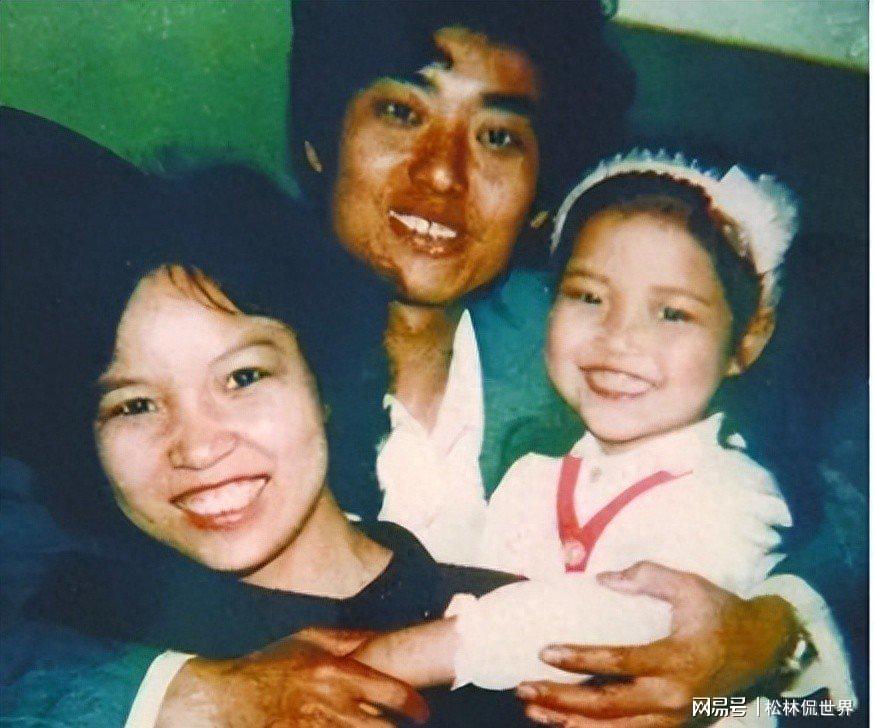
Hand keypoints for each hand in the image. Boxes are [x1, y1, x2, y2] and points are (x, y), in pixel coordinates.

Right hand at [157, 632, 428, 727]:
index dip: (414, 706)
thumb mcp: (310, 638)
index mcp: (339, 675)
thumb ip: (349, 637)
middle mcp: (334, 708)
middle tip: (402, 727)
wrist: (229, 699)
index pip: (393, 693)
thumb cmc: (271, 665)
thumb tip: (381, 634)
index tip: (421, 713)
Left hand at [517, 561, 798, 726]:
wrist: (763, 650)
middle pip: (608, 705)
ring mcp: (674, 718)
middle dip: (562, 698)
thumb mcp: (689, 586)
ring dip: (569, 722)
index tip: (545, 651)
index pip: (620, 662)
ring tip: (533, 709)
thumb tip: (602, 578)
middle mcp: (674, 697)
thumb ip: (646, 576)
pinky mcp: (674, 727)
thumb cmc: (721, 612)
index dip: (580, 658)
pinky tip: (564, 724)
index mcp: (678, 659)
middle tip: (524, 686)